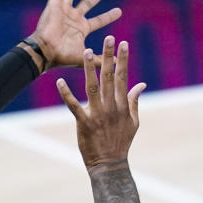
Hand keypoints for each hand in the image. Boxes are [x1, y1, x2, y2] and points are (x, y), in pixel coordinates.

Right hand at [29, 0, 121, 69]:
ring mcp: (63, 10)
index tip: (119, 11)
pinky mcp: (54, 4)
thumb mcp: (86, 56)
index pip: (99, 21)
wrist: (46, 51)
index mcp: (81, 29)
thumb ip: (102, 58)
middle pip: (87, 4)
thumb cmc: (64, 56)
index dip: (109, 16)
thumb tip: (119, 63)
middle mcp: (73, 18)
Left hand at [57, 36, 145, 170]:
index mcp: (122, 105)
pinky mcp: (84, 123)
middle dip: (109, 56)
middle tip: (108, 38)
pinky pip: (73, 106)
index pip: (123, 77)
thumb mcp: (133, 122)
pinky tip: (60, 81)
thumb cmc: (121, 142)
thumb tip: (142, 84)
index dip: (123, 60)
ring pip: (93, 87)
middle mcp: (111, 107)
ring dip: (89, 69)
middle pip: (109, 77)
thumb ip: (135, 101)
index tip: (123, 43)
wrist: (110, 164)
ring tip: (86, 51)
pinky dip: (66, 94)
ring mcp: (97, 115)